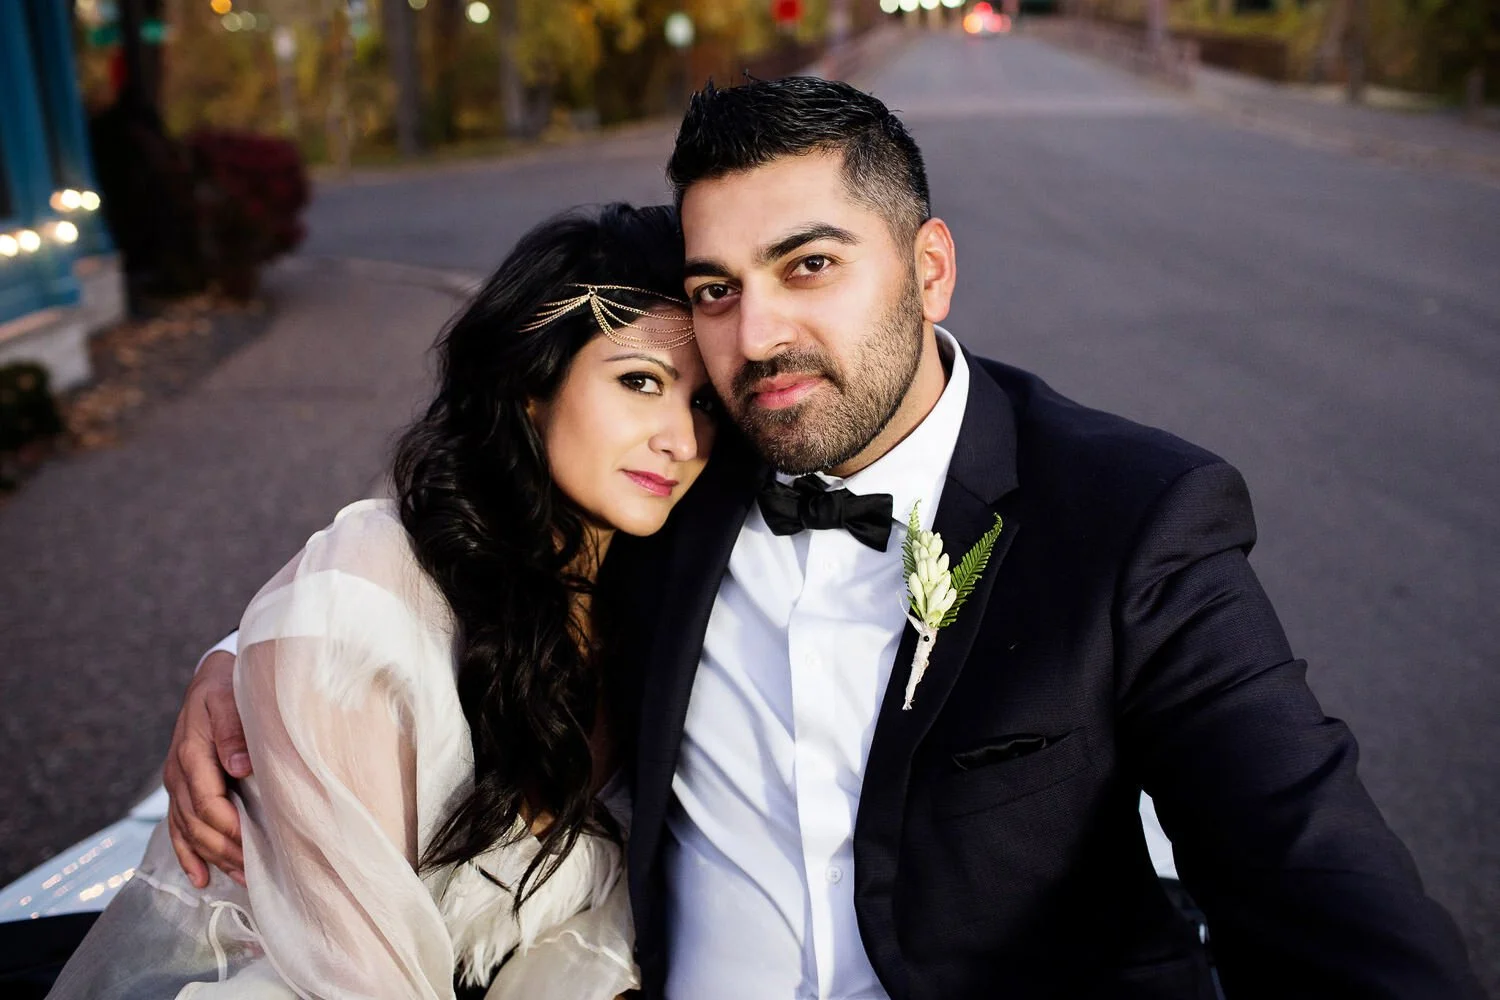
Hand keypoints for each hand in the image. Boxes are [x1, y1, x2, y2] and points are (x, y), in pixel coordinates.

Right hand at [162, 651, 249, 887]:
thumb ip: (233, 731)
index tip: (253, 842)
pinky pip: (177, 829)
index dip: (229, 826)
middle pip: (198, 824)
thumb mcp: (229, 699)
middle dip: (225, 850)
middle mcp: (179, 774)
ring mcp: (177, 785)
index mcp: (192, 753)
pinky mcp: (180, 790)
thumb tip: (240, 766)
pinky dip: (188, 856)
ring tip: (241, 879)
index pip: (208, 802)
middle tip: (255, 871)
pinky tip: (201, 878)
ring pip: (189, 832)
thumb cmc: (225, 688)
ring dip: (213, 858)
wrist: (209, 680)